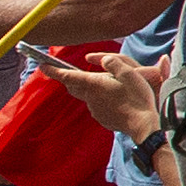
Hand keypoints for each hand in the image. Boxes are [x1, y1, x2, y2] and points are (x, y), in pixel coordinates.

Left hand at [43, 49, 163, 145]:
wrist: (144, 125)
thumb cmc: (138, 98)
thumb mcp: (129, 73)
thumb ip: (113, 63)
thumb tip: (101, 60)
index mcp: (94, 84)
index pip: (67, 76)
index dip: (53, 70)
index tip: (42, 65)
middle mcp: (90, 98)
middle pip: (73, 86)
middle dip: (69, 78)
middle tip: (68, 71)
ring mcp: (95, 110)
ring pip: (86, 95)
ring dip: (89, 88)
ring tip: (105, 84)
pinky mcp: (102, 118)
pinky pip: (96, 105)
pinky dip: (99, 99)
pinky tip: (114, 99)